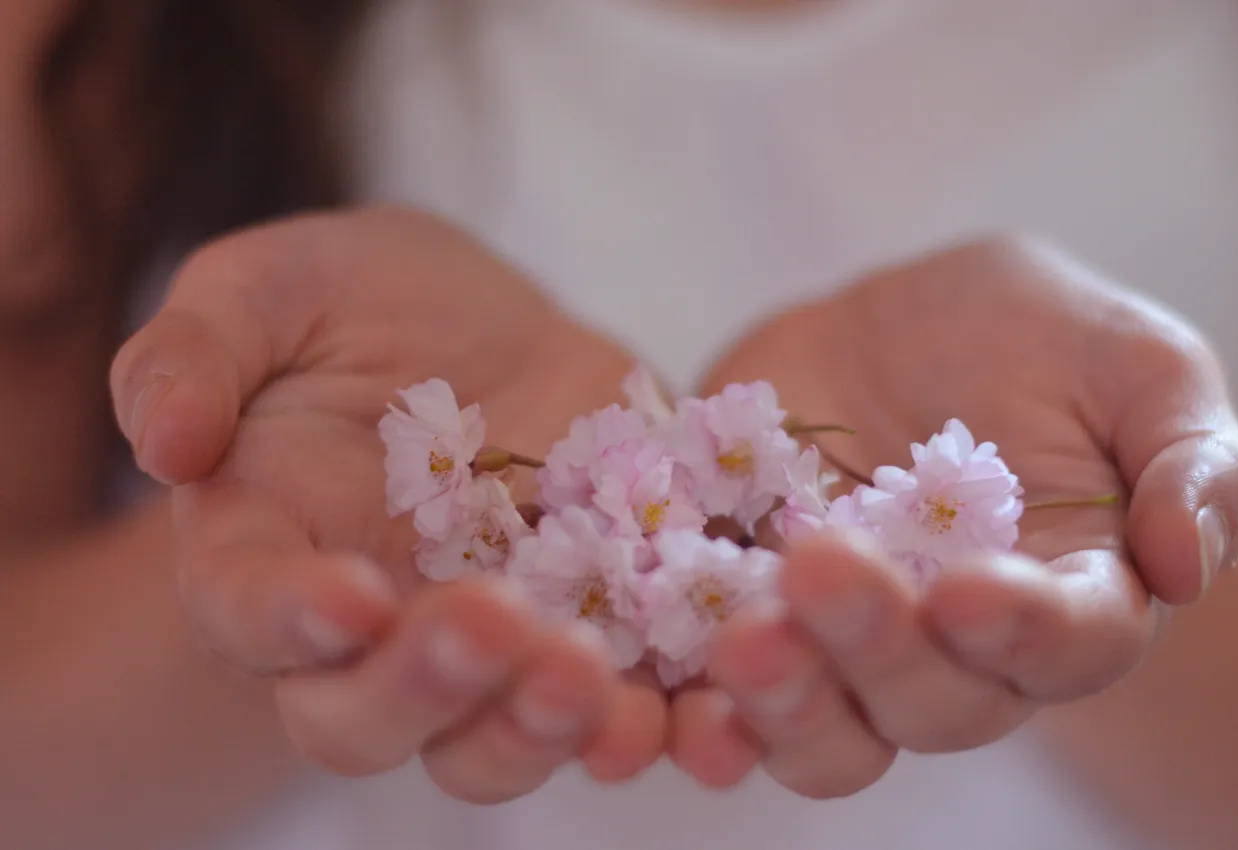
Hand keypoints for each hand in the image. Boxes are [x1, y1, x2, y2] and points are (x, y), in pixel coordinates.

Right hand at [110, 207, 665, 802]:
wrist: (491, 327)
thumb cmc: (358, 301)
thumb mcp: (270, 286)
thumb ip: (198, 350)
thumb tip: (162, 442)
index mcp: (267, 550)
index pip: (251, 612)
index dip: (291, 621)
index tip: (352, 599)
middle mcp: (366, 630)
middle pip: (363, 719)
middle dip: (425, 691)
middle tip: (495, 624)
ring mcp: (482, 645)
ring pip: (485, 743)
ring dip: (533, 731)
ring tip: (591, 677)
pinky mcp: (587, 632)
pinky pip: (612, 708)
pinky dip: (647, 721)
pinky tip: (688, 705)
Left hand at [670, 237, 1237, 796]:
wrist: (891, 326)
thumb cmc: (1035, 340)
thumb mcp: (1135, 363)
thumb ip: (1188, 457)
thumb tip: (1186, 563)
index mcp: (1069, 600)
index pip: (1068, 648)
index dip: (1024, 634)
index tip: (966, 589)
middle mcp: (960, 654)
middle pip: (932, 705)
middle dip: (877, 652)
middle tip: (817, 570)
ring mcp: (848, 650)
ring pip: (827, 732)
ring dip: (782, 707)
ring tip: (735, 645)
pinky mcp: (752, 622)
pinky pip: (721, 693)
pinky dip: (690, 703)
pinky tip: (657, 684)